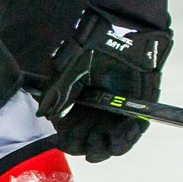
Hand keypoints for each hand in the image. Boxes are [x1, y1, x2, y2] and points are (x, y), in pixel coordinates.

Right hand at [39, 10, 170, 162]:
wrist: (121, 33)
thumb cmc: (94, 48)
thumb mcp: (70, 70)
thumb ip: (57, 93)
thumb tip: (44, 114)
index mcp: (81, 106)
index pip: (73, 134)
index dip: (68, 141)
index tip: (63, 142)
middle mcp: (99, 113)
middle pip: (93, 143)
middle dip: (88, 149)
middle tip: (85, 146)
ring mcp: (119, 112)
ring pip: (114, 143)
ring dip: (108, 148)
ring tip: (104, 144)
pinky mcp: (138, 107)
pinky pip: (136, 131)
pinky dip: (129, 136)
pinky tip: (123, 134)